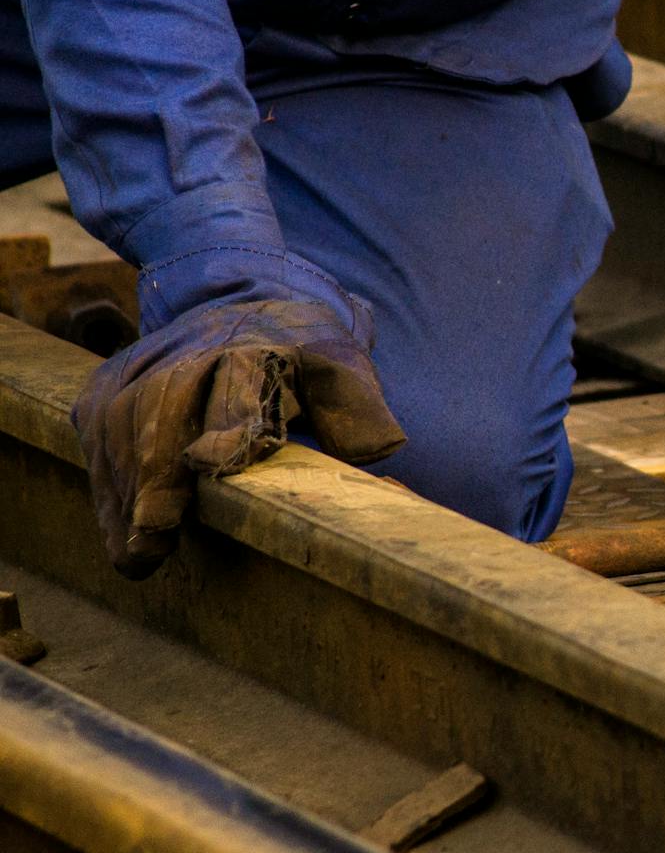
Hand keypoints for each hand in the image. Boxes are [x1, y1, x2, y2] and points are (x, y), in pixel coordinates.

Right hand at [72, 294, 404, 577]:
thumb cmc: (302, 354)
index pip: (240, 386)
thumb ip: (360, 411)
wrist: (245, 299)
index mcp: (259, 347)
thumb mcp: (343, 372)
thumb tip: (382, 449)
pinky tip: (119, 528)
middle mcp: (192, 349)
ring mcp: (143, 362)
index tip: (209, 464)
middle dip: (156, 474)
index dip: (229, 425)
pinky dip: (106, 482)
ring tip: (137, 553)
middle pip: (162, 407)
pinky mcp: (109, 379)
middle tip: (154, 535)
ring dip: (126, 492)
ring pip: (120, 424)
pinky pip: (94, 430)